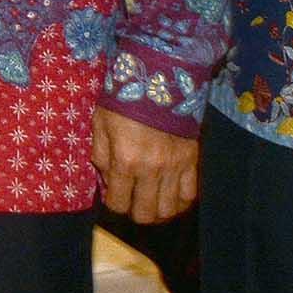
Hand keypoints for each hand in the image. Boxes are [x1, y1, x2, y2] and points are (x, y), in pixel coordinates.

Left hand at [93, 109, 197, 223]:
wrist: (158, 78)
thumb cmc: (123, 100)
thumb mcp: (100, 125)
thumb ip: (101, 156)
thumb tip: (108, 181)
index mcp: (125, 161)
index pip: (119, 202)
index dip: (114, 204)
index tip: (114, 197)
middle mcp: (151, 169)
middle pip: (145, 213)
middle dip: (135, 213)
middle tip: (132, 203)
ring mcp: (174, 166)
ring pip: (169, 209)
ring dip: (158, 212)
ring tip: (152, 203)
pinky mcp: (191, 160)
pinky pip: (190, 194)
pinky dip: (180, 201)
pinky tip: (171, 197)